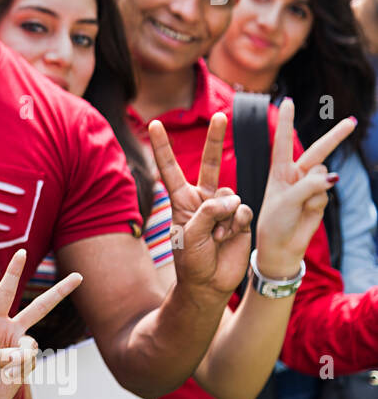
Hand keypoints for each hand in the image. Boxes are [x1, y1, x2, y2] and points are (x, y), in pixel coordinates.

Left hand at [0, 249, 81, 398]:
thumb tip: (22, 355)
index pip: (4, 294)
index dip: (14, 273)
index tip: (23, 252)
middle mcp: (8, 332)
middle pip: (39, 308)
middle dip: (59, 292)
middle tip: (79, 276)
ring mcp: (19, 349)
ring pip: (32, 345)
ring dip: (19, 358)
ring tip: (0, 371)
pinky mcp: (26, 367)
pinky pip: (32, 362)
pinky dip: (21, 370)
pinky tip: (8, 379)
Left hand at [149, 113, 253, 296]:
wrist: (210, 284)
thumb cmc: (192, 260)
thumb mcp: (189, 235)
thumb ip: (208, 212)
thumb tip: (232, 199)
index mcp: (182, 200)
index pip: (170, 168)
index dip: (163, 146)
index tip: (154, 123)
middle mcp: (203, 199)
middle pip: (210, 162)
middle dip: (215, 138)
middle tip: (221, 115)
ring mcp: (223, 207)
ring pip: (230, 194)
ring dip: (224, 216)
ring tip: (216, 237)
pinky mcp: (241, 218)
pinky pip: (243, 209)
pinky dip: (237, 223)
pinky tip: (229, 237)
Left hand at [254, 98, 353, 276]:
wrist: (281, 247)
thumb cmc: (274, 222)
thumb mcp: (286, 200)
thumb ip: (309, 185)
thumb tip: (334, 177)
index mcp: (279, 170)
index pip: (283, 141)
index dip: (287, 121)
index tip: (287, 100)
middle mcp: (295, 175)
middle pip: (318, 151)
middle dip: (335, 136)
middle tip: (352, 121)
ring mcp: (310, 187)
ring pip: (323, 176)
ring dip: (313, 189)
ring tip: (299, 204)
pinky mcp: (320, 199)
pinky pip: (326, 193)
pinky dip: (318, 202)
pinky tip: (307, 212)